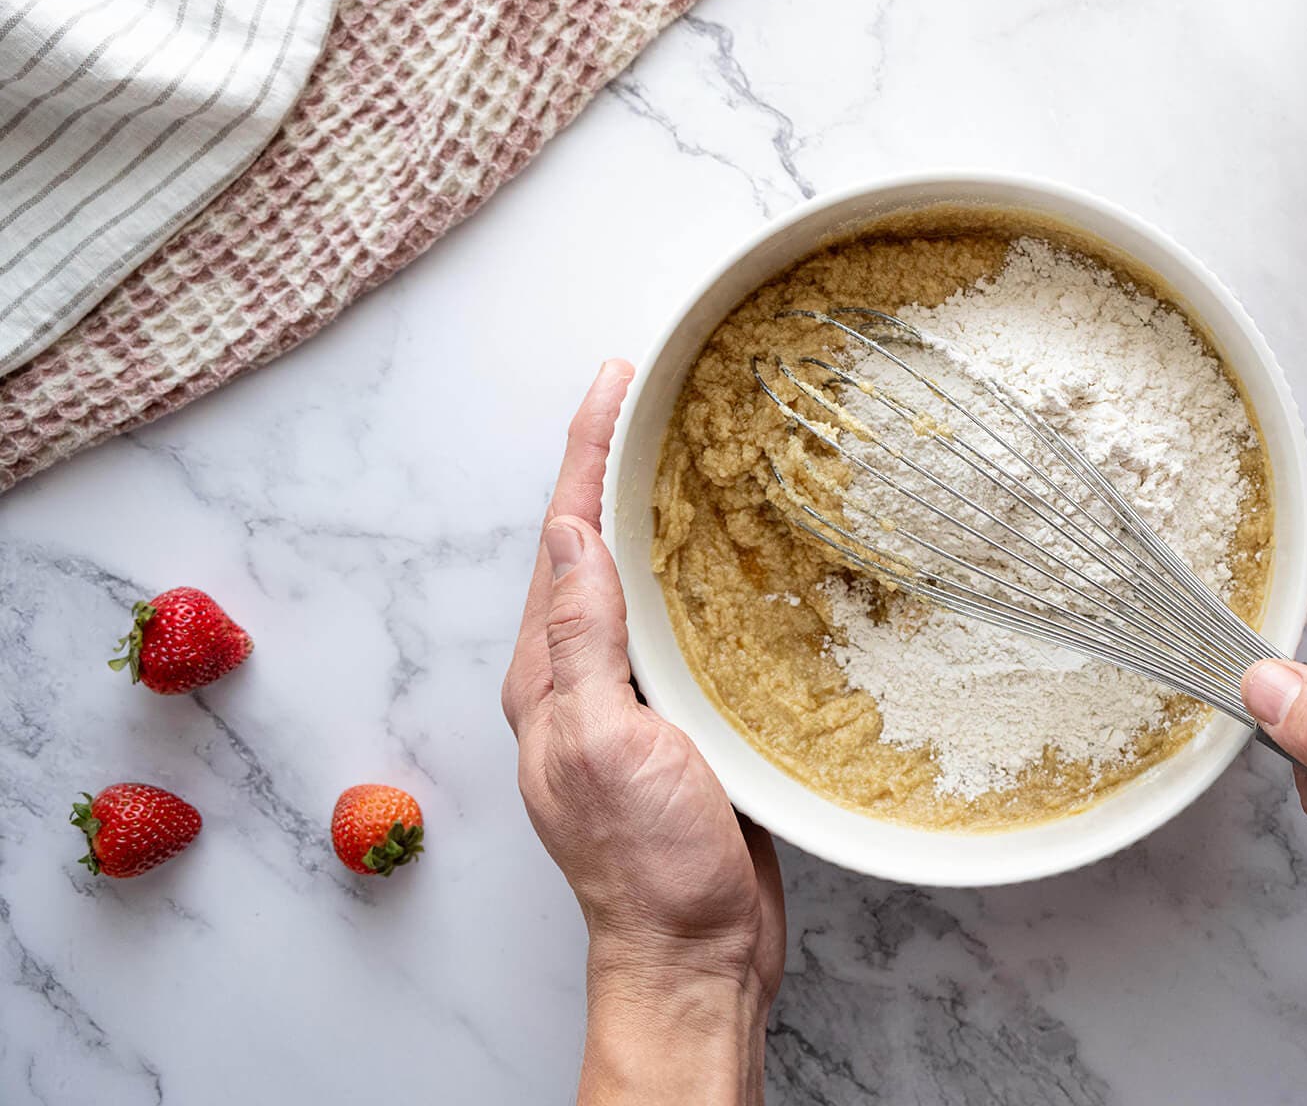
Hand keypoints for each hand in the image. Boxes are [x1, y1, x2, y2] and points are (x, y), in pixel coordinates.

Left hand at [503, 360, 783, 1104]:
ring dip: (659, 508)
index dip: (586, 450)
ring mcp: (630, 697)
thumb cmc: (650, 864)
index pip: (562, 535)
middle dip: (617, 461)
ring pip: (639, 578)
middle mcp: (580, 676)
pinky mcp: (680, 720)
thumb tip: (565, 533)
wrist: (694, 952)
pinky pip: (681, 623)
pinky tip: (734, 552)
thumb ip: (583, 640)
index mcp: (547, 675)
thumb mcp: (608, 743)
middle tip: (656, 389)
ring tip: (695, 445)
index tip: (615, 379)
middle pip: (593, 544)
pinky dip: (700, 570)